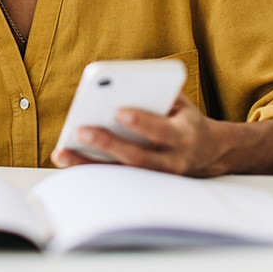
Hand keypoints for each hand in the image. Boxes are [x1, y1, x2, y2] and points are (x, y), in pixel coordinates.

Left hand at [51, 95, 226, 176]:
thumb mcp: (181, 104)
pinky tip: (68, 159)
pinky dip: (90, 170)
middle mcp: (173, 161)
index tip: (118, 111)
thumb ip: (158, 95)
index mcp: (184, 136)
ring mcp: (157, 178)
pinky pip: (114, 180)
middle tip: (81, 130)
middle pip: (137, 157)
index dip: (142, 122)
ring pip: (120, 174)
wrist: (210, 153)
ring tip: (62, 152)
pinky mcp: (143, 186)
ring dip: (89, 164)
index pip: (162, 130)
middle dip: (108, 144)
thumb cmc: (185, 120)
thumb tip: (124, 86)